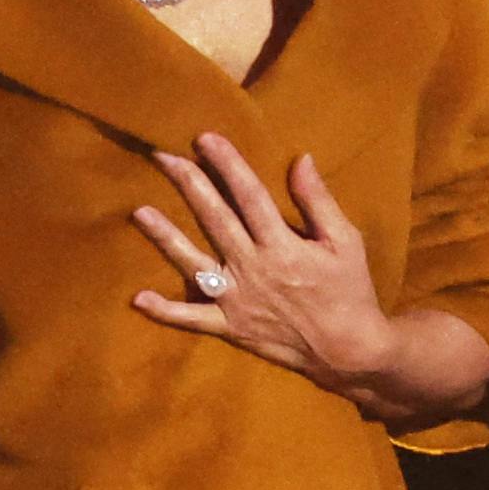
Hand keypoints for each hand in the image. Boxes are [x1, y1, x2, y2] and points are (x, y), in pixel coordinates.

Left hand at [133, 133, 395, 393]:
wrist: (348, 351)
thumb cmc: (349, 291)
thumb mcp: (345, 241)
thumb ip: (318, 201)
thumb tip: (302, 159)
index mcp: (282, 245)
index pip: (249, 195)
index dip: (227, 164)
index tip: (205, 139)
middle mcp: (253, 268)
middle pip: (215, 219)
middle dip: (189, 185)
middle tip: (163, 157)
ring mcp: (237, 300)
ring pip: (193, 263)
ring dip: (164, 237)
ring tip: (139, 212)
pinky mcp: (231, 327)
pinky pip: (193, 320)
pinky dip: (166, 312)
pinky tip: (139, 299)